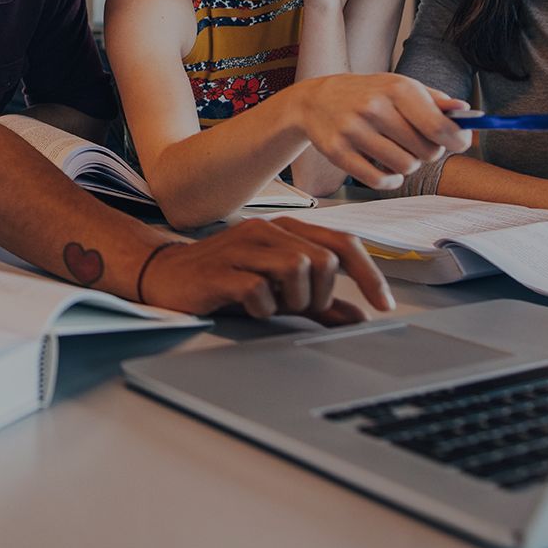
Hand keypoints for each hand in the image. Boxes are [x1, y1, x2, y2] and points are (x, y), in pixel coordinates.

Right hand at [139, 218, 394, 323]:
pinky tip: (249, 308)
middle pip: (324, 260)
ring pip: (298, 270)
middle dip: (321, 295)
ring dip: (294, 300)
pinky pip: (260, 291)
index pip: (342, 243)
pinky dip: (262, 308)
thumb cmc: (224, 279)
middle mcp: (267, 230)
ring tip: (272, 306)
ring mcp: (242, 247)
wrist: (164, 275)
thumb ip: (319, 302)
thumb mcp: (278, 289)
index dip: (370, 274)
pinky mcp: (220, 271)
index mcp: (285, 229)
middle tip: (300, 308)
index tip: (383, 305)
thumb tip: (358, 318)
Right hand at [290, 74, 472, 189]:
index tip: (460, 143)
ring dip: (408, 166)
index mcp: (396, 89)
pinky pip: (379, 181)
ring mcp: (353, 131)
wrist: (315, 100)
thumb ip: (434, 99)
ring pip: (405, 167)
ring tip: (398, 153)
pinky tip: (386, 170)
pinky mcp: (338, 152)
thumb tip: (466, 112)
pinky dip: (390, 180)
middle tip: (419, 145)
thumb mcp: (399, 86)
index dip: (457, 140)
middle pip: (427, 151)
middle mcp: (374, 108)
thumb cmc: (365, 94)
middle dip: (430, 152)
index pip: (438, 126)